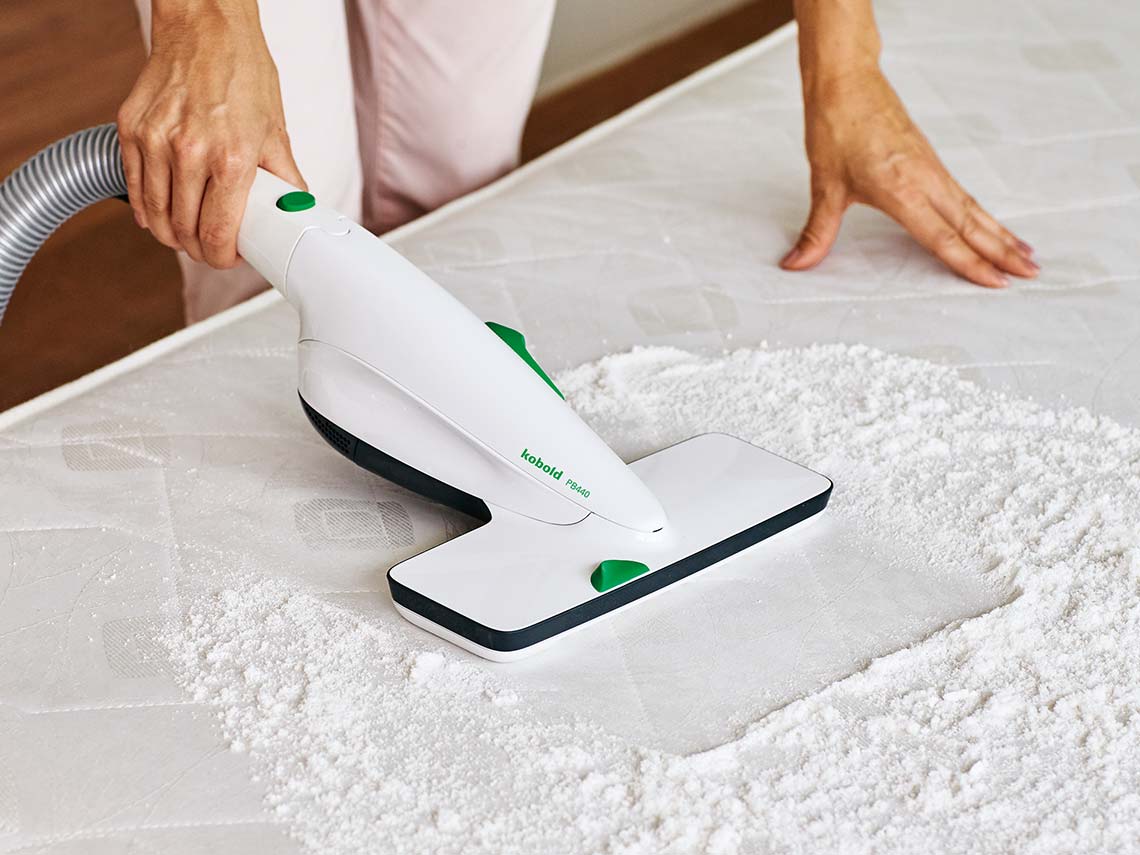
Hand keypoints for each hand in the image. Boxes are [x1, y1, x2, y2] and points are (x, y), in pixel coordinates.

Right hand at [117, 0, 304, 268]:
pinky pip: (134, 187)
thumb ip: (285, 180)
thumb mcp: (277, 131)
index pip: (218, 233)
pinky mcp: (131, 129)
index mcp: (232, 158)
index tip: (228, 258)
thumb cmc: (243, 72)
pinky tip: (159, 214)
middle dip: (199, 249)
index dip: (223, 258)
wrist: (206, 27)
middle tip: (211, 248)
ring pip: (155, 215)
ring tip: (187, 235)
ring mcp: (156, 141)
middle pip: (185, 230)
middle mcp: (190, 152)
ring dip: (171, 234)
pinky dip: (145, 208)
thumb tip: (294, 212)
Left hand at [781, 66, 1037, 287]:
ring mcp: (932, 169)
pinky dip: (983, 214)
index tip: (995, 282)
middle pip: (971, 225)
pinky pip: (964, 195)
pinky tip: (991, 225)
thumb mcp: (824, 186)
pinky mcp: (930, 161)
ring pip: (973, 209)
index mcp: (902, 191)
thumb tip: (794, 264)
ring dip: (1001, 233)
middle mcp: (925, 180)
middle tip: (1030, 275)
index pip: (942, 237)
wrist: (847, 83)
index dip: (969, 263)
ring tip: (1027, 256)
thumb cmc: (836, 129)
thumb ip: (816, 232)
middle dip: (1001, 252)